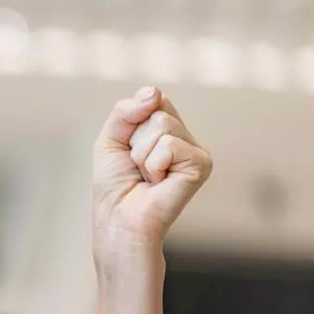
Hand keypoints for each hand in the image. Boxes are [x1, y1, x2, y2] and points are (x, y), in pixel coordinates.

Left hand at [91, 87, 211, 313]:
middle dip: (134, 141)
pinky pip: (169, 144)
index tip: (127, 150)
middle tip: (137, 169)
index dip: (129, 124)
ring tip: (147, 178)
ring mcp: (196, 151)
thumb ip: (125, 111)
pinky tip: (158, 183)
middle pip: (156, 111)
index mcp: (167, 131)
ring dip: (141, 154)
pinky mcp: (202, 164)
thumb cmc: (115, 188)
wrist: (120, 222)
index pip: (151, 100)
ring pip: (162, 125)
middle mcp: (185, 139)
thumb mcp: (110, 141)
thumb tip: (154, 92)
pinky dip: (153, 164)